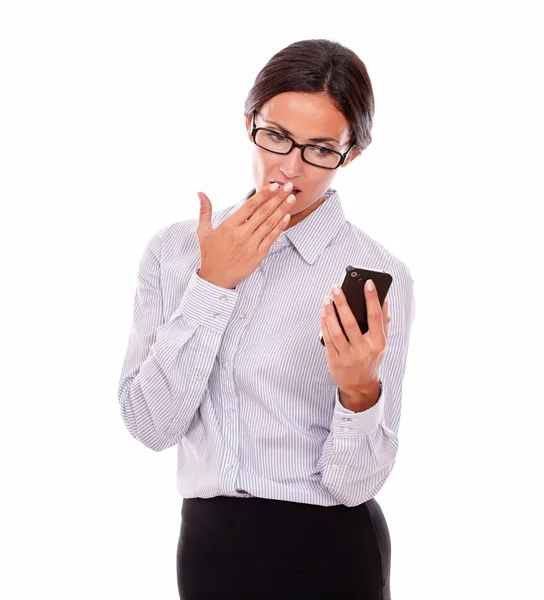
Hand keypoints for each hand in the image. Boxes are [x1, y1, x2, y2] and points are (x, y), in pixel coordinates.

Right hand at [196, 182, 295, 288]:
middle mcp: (241, 234)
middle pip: (263, 212)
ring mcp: (250, 245)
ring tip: (291, 199)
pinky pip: (271, 239)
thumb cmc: (210, 255)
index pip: (250, 206)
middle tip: (288, 187)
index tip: (274, 186)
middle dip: (277, 198)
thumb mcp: (203, 232)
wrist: (215, 279)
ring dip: (282, 210)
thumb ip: (204, 211)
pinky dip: (279, 227)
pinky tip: (286, 217)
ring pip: (269, 224)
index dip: (263, 195)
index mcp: (228, 226)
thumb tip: (200, 192)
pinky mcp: (257, 256)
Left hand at [320, 280, 390, 399]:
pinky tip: (323, 313)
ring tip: (327, 298)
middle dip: (342, 302)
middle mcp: (363, 349)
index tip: (367, 283)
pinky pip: (328, 338)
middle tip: (336, 287)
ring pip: (336, 330)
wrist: (360, 386)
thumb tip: (385, 301)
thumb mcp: (382, 344)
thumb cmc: (371, 360)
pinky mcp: (335, 359)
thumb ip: (384, 323)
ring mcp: (348, 355)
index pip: (375, 317)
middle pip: (351, 322)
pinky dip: (324, 323)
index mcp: (378, 343)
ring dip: (330, 312)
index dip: (372, 298)